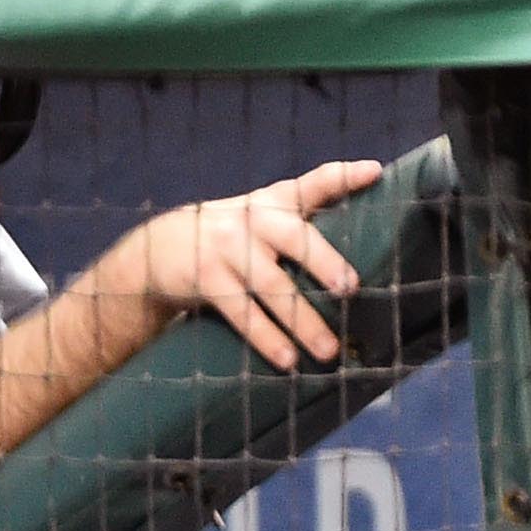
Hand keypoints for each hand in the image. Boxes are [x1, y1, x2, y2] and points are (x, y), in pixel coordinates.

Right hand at [100, 160, 382, 373]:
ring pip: (272, 286)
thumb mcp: (261, 219)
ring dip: (302, 321)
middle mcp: (252, 219)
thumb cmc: (232, 239)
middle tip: (350, 288)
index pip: (312, 185)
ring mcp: (226, 247)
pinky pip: (242, 312)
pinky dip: (266, 337)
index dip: (342, 177)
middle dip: (324, 261)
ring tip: (329, 350)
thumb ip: (301, 224)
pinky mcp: (206, 277)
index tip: (373, 172)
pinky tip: (288, 359)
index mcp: (273, 203)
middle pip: (294, 238)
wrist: (157, 249)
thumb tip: (359, 263)